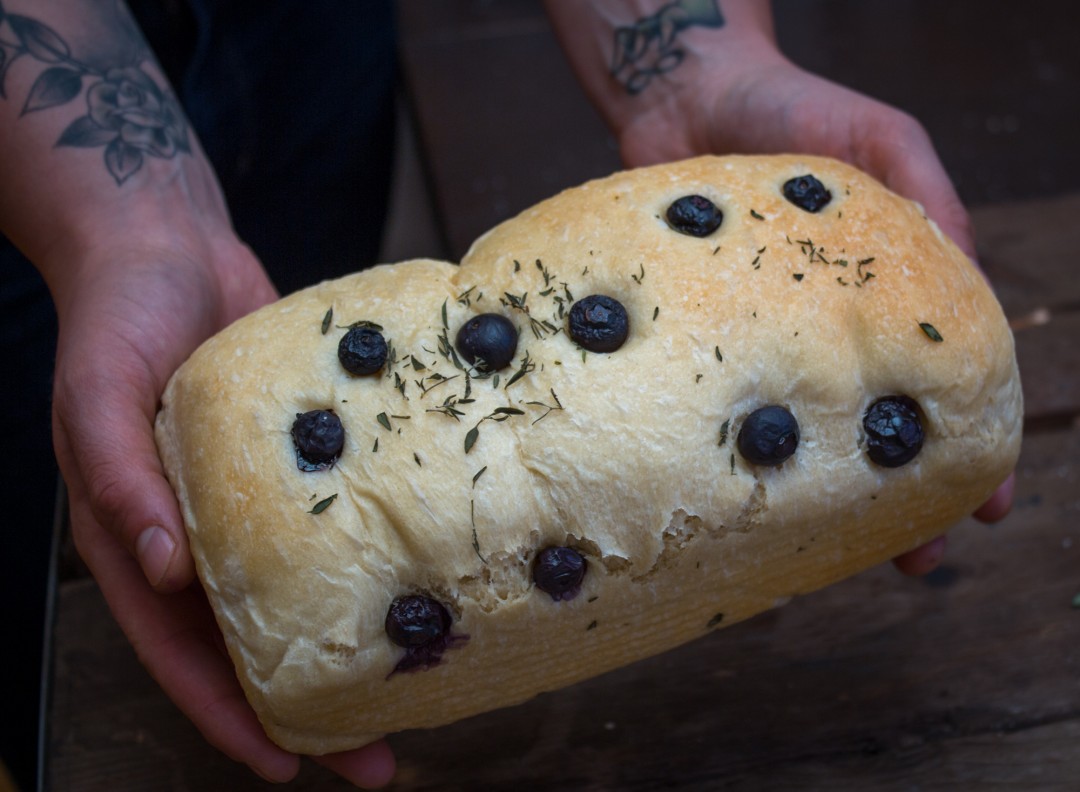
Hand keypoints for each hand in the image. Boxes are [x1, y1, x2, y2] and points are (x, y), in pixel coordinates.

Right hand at [50, 235, 394, 784]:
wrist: (166, 245)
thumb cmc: (116, 316)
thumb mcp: (95, 393)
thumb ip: (118, 480)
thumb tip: (160, 568)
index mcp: (136, 539)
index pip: (179, 653)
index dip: (227, 716)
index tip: (287, 766)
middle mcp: (196, 535)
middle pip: (251, 643)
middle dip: (307, 707)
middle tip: (376, 760)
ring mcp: (250, 503)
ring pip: (301, 594)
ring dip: (350, 644)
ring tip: (417, 689)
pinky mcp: (296, 463)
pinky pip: (333, 524)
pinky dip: (368, 559)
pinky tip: (422, 581)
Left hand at [615, 54, 1014, 573]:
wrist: (680, 98)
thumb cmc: (790, 111)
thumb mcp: (877, 141)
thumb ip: (925, 196)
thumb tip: (964, 269)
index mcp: (885, 295)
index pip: (942, 383)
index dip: (971, 448)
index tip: (987, 509)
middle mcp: (822, 331)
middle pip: (873, 425)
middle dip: (899, 495)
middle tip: (912, 558)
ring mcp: (758, 342)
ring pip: (798, 431)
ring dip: (821, 491)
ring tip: (830, 548)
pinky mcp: (696, 340)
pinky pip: (718, 405)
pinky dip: (733, 448)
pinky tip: (735, 493)